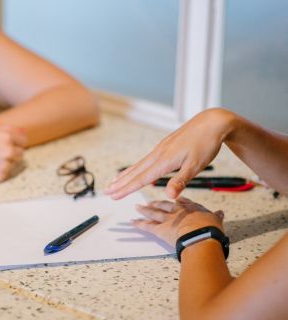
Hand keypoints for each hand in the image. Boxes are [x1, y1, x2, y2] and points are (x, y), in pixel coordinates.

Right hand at [0, 126, 26, 182]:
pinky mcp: (0, 176)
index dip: (15, 142)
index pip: (23, 140)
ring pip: (14, 163)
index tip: (8, 144)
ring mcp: (5, 163)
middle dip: (12, 153)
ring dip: (6, 162)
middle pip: (20, 152)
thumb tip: (24, 132)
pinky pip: (6, 173)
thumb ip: (6, 129)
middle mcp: (8, 149)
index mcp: (6, 135)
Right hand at [106, 108, 236, 198]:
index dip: (127, 189)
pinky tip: (136, 170)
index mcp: (164, 160)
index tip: (113, 196)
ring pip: (139, 164)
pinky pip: (146, 160)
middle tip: (106, 191)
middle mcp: (158, 154)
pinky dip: (136, 167)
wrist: (212, 122)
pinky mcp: (165, 146)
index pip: (141, 178)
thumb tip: (168, 196)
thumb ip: (180, 181)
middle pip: (135, 171)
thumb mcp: (196, 165)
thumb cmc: (206, 144)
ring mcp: (160, 149)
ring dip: (125, 175)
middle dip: (120, 183)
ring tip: (114, 181)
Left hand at [133, 197, 223, 245]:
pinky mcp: (160, 229)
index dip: (176, 201)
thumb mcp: (216, 220)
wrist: (201, 237)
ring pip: (153, 213)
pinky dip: (138, 224)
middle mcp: (177, 211)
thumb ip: (216, 216)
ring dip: (144, 210)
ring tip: (137, 207)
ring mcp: (167, 219)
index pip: (182, 202)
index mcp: (190, 208)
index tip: (173, 199)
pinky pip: (147, 226)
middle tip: (149, 202)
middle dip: (156, 204)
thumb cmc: (210, 230)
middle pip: (164, 205)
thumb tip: (221, 213)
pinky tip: (132, 222)